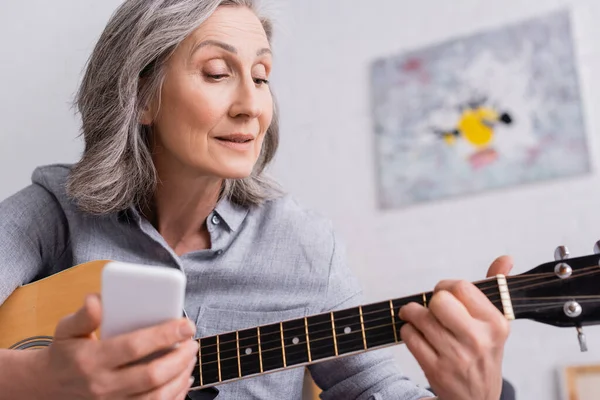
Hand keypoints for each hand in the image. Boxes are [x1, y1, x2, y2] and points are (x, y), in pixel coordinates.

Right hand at [32, 294, 197, 399]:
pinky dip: (175, 395)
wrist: (49, 387)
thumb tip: (98, 299)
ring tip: (190, 358)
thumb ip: (84, 315)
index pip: (134, 347)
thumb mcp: (66, 329)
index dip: (164, 335)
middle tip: (192, 342)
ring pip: (157, 397)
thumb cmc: (66, 352)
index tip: (187, 325)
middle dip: (180, 358)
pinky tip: (183, 379)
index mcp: (91, 360)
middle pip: (151, 376)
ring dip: (180, 377)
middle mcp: (103, 385)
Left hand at [399, 256, 512, 399]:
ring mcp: (456, 356)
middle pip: (438, 300)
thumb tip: (506, 258)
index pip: (461, 287)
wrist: (477, 399)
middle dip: (429, 301)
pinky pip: (409, 336)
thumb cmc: (483, 353)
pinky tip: (418, 336)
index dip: (446, 286)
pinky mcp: (435, 369)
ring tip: (418, 320)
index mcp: (495, 323)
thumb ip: (496, 287)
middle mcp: (477, 340)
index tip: (444, 293)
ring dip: (412, 315)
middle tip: (430, 308)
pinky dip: (408, 332)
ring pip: (419, 317)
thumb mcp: (494, 324)